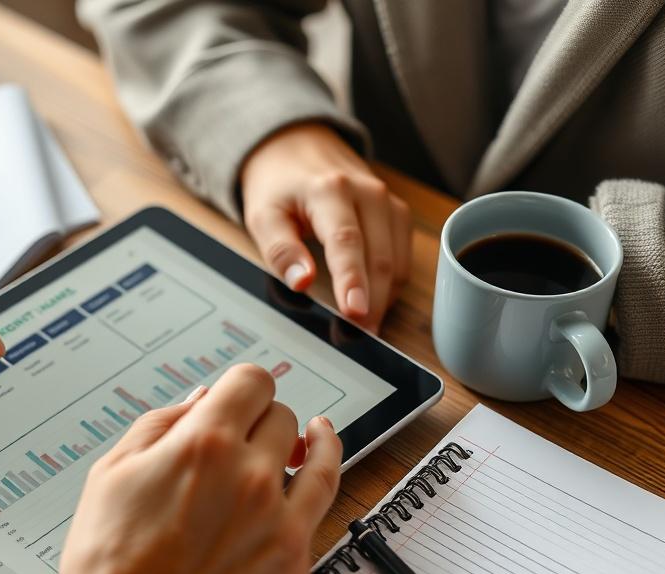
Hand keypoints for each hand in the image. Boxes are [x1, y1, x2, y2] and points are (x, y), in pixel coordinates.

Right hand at [59, 364, 341, 573]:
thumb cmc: (111, 569)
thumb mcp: (109, 476)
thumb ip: (157, 426)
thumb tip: (196, 401)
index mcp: (201, 442)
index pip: (248, 381)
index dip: (237, 387)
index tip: (230, 399)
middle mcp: (248, 469)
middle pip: (274, 413)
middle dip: (253, 418)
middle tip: (233, 440)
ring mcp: (278, 511)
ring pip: (304, 446)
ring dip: (290, 436)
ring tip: (290, 436)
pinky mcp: (294, 551)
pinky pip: (327, 489)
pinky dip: (328, 457)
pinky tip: (322, 445)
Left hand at [240, 122, 411, 331]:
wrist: (296, 145)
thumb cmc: (278, 184)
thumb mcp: (262, 215)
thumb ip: (280, 250)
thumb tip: (303, 283)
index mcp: (330, 190)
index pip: (346, 240)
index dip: (353, 280)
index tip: (355, 313)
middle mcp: (367, 193)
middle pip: (379, 256)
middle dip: (372, 301)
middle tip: (358, 336)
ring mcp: (387, 202)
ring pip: (397, 259)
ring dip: (384, 297)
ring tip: (364, 328)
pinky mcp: (396, 212)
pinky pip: (402, 254)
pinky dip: (391, 282)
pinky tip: (375, 302)